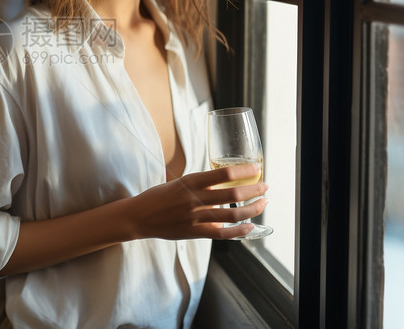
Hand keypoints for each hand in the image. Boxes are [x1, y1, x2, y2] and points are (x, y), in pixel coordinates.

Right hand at [130, 163, 268, 240]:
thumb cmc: (158, 197)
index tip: (257, 169)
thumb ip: (199, 184)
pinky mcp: (193, 233)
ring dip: (252, 209)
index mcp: (189, 182)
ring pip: (231, 215)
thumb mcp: (178, 182)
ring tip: (262, 203)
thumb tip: (224, 180)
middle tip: (265, 186)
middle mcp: (194, 199)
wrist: (138, 217)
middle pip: (232, 194)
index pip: (223, 173)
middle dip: (254, 190)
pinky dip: (239, 231)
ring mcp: (194, 217)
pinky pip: (222, 233)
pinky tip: (250, 226)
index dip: (244, 172)